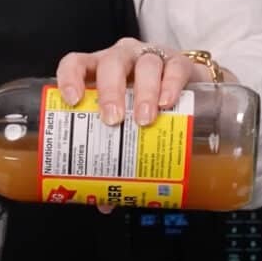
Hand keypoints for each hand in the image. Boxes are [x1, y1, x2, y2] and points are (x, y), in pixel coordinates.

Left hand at [55, 38, 228, 213]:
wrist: (191, 94)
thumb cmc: (144, 112)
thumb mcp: (124, 132)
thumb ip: (112, 162)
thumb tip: (105, 202)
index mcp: (97, 73)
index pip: (76, 64)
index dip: (70, 77)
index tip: (72, 100)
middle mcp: (122, 60)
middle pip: (111, 64)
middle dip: (109, 91)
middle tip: (113, 120)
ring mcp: (151, 58)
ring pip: (144, 64)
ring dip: (143, 92)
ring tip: (144, 120)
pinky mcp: (182, 62)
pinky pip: (175, 66)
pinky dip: (171, 84)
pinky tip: (168, 103)